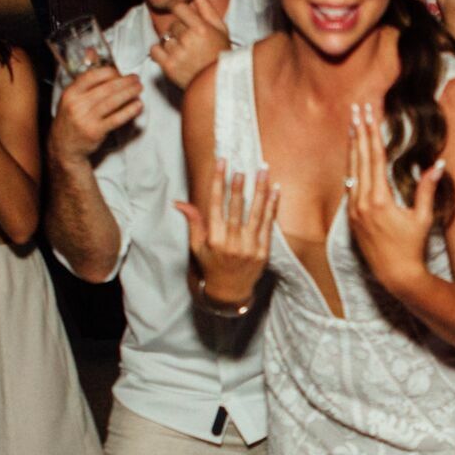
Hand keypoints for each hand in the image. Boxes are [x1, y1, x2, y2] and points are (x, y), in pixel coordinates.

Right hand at [50, 63, 143, 164]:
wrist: (64, 146)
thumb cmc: (71, 118)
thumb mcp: (72, 97)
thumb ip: (84, 78)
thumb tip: (93, 51)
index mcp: (70, 93)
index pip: (91, 76)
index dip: (109, 72)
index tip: (120, 72)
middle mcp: (77, 104)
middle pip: (105, 89)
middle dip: (124, 82)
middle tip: (136, 79)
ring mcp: (86, 119)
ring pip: (112, 102)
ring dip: (129, 94)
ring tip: (139, 89)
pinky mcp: (95, 132)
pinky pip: (116, 119)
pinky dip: (129, 111)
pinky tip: (138, 106)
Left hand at [152, 0, 231, 88]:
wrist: (219, 84)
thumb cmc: (221, 54)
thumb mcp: (220, 29)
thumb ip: (206, 8)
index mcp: (201, 28)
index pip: (178, 7)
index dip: (175, 6)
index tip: (177, 9)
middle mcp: (188, 40)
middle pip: (173, 25)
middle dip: (180, 31)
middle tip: (192, 43)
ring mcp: (178, 54)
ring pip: (164, 38)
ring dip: (172, 43)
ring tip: (186, 53)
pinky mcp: (169, 67)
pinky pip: (155, 50)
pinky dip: (160, 53)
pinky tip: (173, 57)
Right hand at [175, 157, 276, 306]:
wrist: (231, 292)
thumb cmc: (212, 265)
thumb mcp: (197, 246)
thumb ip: (193, 222)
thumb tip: (178, 202)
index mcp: (214, 239)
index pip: (215, 204)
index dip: (219, 182)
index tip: (222, 163)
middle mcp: (232, 243)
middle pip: (236, 208)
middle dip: (239, 186)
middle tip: (243, 167)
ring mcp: (249, 248)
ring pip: (256, 214)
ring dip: (260, 191)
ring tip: (263, 170)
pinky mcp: (263, 252)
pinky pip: (269, 225)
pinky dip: (272, 207)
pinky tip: (275, 191)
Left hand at [343, 102, 442, 296]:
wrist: (396, 275)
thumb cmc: (412, 247)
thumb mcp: (423, 218)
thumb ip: (427, 189)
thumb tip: (439, 164)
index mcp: (379, 199)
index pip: (374, 157)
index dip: (372, 133)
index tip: (368, 113)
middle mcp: (362, 202)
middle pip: (360, 159)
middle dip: (360, 132)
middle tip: (356, 110)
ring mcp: (354, 210)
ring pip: (352, 170)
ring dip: (353, 147)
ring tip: (352, 127)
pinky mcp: (352, 219)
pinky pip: (350, 187)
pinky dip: (352, 168)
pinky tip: (353, 158)